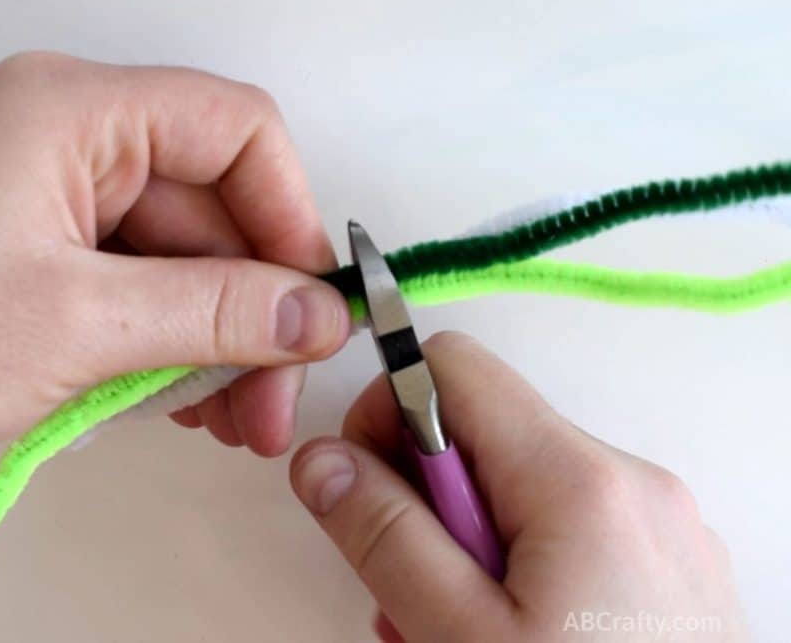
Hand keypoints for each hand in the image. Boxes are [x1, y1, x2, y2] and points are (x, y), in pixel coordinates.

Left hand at [0, 52, 350, 506]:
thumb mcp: (81, 325)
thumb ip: (217, 311)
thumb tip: (315, 313)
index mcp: (75, 110)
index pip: (236, 129)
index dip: (289, 215)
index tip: (309, 307)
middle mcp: (66, 135)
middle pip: (211, 206)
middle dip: (250, 309)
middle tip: (268, 403)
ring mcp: (47, 193)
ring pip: (175, 255)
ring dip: (211, 337)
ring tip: (225, 421)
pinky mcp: (33, 247)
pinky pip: (131, 282)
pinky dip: (162, 340)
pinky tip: (174, 400)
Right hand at [290, 332, 745, 641]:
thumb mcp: (463, 635)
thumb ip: (385, 537)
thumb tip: (321, 459)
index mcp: (581, 481)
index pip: (452, 367)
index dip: (387, 411)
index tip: (363, 485)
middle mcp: (630, 482)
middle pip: (483, 435)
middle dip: (423, 501)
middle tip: (409, 587)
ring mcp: (655, 524)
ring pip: (516, 490)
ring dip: (463, 544)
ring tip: (452, 629)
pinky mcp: (663, 563)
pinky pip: (563, 531)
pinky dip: (515, 566)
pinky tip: (505, 632)